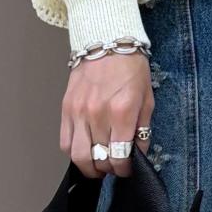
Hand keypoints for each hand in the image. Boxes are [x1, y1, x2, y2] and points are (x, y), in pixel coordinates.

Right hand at [61, 51, 153, 179]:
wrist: (106, 41)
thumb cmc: (130, 67)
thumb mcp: (147, 99)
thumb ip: (143, 129)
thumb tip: (138, 153)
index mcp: (122, 112)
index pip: (120, 156)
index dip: (124, 170)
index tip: (126, 169)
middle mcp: (98, 114)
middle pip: (98, 159)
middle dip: (107, 170)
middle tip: (113, 167)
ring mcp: (78, 112)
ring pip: (78, 155)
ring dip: (89, 166)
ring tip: (97, 164)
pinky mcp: (66, 108)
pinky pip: (64, 141)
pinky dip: (74, 152)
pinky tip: (84, 150)